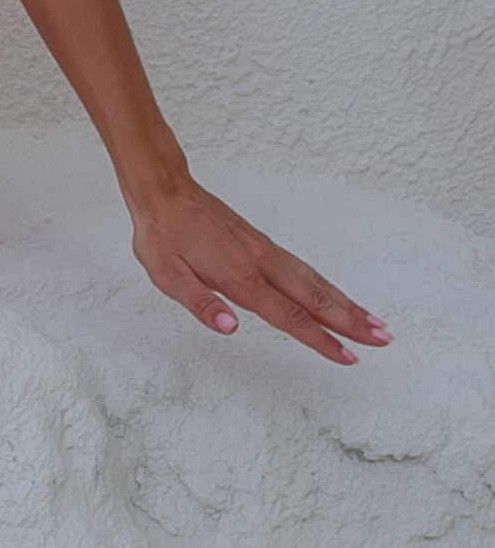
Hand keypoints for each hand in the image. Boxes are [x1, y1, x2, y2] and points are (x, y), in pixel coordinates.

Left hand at [129, 175, 391, 365]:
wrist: (165, 190)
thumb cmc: (163, 235)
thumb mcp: (167, 274)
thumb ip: (200, 302)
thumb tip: (229, 327)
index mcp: (240, 277)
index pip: (288, 315)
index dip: (319, 339)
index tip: (347, 357)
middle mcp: (261, 263)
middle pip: (315, 297)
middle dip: (351, 322)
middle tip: (383, 340)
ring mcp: (266, 252)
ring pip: (315, 282)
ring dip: (347, 304)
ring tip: (375, 323)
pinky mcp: (264, 245)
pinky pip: (304, 269)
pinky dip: (328, 286)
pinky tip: (337, 297)